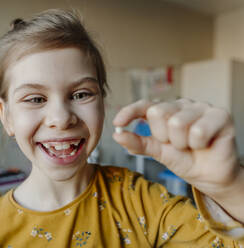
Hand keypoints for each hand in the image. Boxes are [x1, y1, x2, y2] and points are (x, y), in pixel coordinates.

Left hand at [112, 99, 241, 199]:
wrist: (208, 176)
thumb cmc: (183, 160)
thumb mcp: (156, 151)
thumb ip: (137, 143)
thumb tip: (116, 134)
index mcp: (166, 110)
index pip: (144, 105)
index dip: (129, 111)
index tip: (117, 122)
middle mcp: (182, 105)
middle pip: (158, 112)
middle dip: (162, 136)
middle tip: (176, 145)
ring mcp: (201, 107)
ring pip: (177, 123)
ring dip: (181, 143)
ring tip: (191, 146)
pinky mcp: (220, 115)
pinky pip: (198, 130)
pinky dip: (198, 144)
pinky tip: (205, 145)